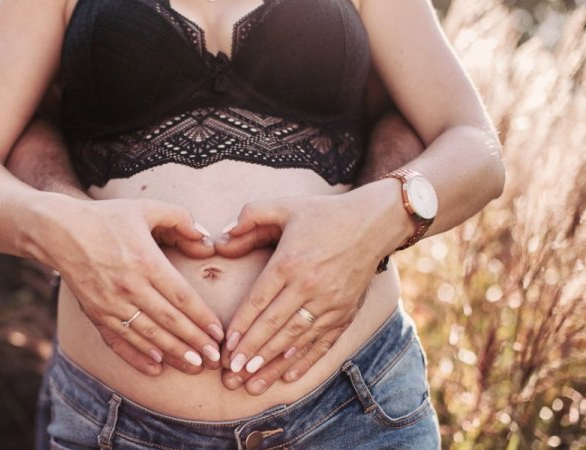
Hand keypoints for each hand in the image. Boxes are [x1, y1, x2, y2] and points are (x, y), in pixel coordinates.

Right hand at [37, 196, 224, 374]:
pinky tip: (155, 367)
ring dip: (173, 354)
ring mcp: (110, 303)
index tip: (219, 333)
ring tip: (195, 366)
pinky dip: (137, 356)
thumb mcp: (146, 208)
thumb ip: (180, 217)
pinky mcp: (95, 313)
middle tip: (214, 358)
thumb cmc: (106, 218)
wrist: (59, 231)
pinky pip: (119, 340)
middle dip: (194, 342)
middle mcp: (129, 286)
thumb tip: (206, 237)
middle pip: (168, 321)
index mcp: (145, 261)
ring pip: (147, 335)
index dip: (202, 318)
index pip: (181, 297)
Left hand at [216, 184, 405, 393]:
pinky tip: (287, 378)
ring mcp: (330, 303)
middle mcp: (309, 287)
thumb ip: (250, 217)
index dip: (240, 328)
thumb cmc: (323, 214)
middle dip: (250, 354)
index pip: (258, 302)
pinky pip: (322, 343)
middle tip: (230, 375)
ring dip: (272, 365)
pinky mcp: (345, 313)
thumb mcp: (284, 205)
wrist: (373, 223)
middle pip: (274, 327)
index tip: (225, 349)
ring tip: (251, 384)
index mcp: (289, 263)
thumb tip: (221, 239)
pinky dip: (304, 362)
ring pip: (295, 340)